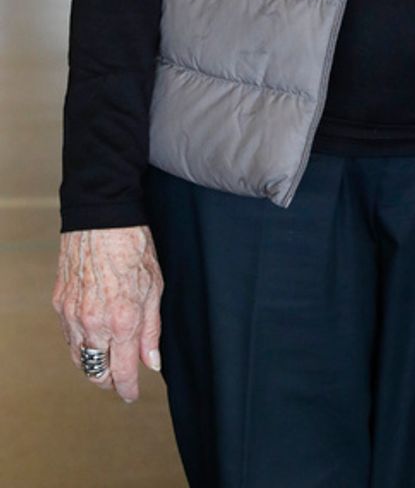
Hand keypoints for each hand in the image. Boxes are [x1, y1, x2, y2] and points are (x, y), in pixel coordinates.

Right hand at [53, 226, 163, 403]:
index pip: (122, 373)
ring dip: (93, 364)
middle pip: (96, 373)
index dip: (128, 389)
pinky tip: (93, 336)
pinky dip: (80, 343)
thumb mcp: (156, 287)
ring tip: (107, 361)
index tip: (132, 394)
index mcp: (122, 321)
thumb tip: (151, 362)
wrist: (102, 218)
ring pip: (79, 358)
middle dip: (109, 381)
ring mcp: (72, 315)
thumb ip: (151, 330)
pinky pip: (69, 336)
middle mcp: (94, 324)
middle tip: (120, 379)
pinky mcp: (60, 304)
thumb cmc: (133, 246)